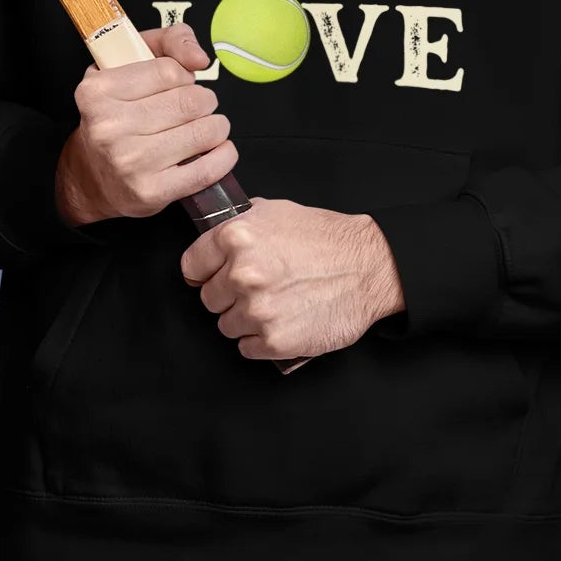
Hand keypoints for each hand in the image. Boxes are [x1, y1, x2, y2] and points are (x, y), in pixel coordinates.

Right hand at [54, 23, 237, 225]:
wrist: (92, 176)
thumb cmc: (116, 116)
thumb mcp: (128, 65)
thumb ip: (168, 42)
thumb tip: (199, 59)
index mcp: (98, 91)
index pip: (171, 71)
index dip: (184, 77)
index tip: (177, 86)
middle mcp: (109, 126)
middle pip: (191, 102)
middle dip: (204, 102)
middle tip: (196, 108)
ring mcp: (130, 162)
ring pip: (204, 132)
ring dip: (216, 128)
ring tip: (204, 129)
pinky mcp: (151, 191)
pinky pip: (207, 169)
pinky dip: (223, 156)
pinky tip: (217, 150)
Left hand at [179, 197, 405, 362]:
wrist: (369, 267)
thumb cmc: (326, 239)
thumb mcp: (276, 212)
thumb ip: (240, 223)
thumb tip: (215, 232)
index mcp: (236, 238)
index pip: (191, 266)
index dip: (205, 271)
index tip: (215, 274)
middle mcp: (242, 275)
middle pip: (208, 298)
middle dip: (229, 295)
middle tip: (259, 288)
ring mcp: (257, 311)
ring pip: (226, 325)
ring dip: (245, 319)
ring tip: (276, 304)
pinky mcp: (274, 341)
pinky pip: (247, 348)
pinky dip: (261, 340)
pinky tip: (283, 321)